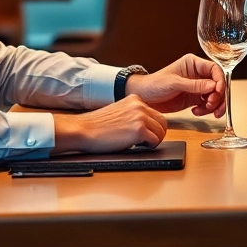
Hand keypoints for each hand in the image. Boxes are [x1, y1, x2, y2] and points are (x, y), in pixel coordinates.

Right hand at [52, 95, 167, 152]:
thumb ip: (133, 114)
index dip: (153, 126)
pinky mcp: (139, 130)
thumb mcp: (119, 112)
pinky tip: (137, 146)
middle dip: (157, 134)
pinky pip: (155, 141)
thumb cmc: (97, 125)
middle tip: (147, 142)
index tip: (147, 133)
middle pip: (162, 122)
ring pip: (160, 132)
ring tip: (140, 144)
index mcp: (135, 99)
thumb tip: (147, 125)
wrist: (84, 130)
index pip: (156, 113)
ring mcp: (140, 117)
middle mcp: (140, 106)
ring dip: (153, 141)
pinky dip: (149, 146)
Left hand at [126, 54, 226, 116]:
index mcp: (193, 64)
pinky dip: (206, 110)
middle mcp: (197, 74)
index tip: (218, 91)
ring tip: (204, 110)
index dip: (219, 80)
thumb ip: (195, 85)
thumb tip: (213, 85)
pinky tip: (196, 112)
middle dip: (217, 96)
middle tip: (211, 104)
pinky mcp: (194, 98)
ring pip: (215, 95)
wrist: (144, 97)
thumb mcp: (175, 83)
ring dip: (213, 105)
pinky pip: (207, 104)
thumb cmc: (155, 84)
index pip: (214, 69)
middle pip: (217, 84)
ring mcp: (197, 87)